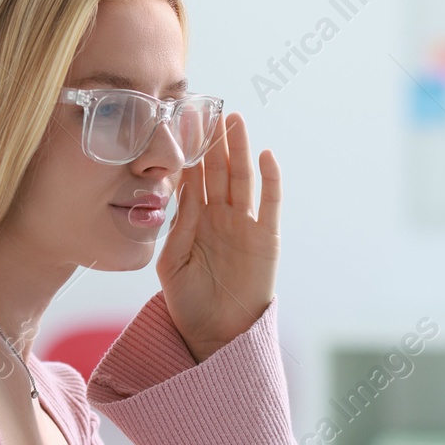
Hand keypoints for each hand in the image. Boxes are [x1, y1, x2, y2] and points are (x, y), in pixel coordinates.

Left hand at [157, 112, 280, 362]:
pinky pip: (270, 204)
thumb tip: (184, 191)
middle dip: (216, 141)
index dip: (190, 150)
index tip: (183, 121)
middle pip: (219, 170)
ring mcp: (245, 225)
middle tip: (213, 110)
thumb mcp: (172, 263)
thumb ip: (178, 226)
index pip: (193, 177)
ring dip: (240, 150)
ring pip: (243, 179)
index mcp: (195, 219)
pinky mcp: (266, 238)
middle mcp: (221, 217)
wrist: (214, 334)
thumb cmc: (187, 302)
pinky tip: (267, 156)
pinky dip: (272, 180)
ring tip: (236, 122)